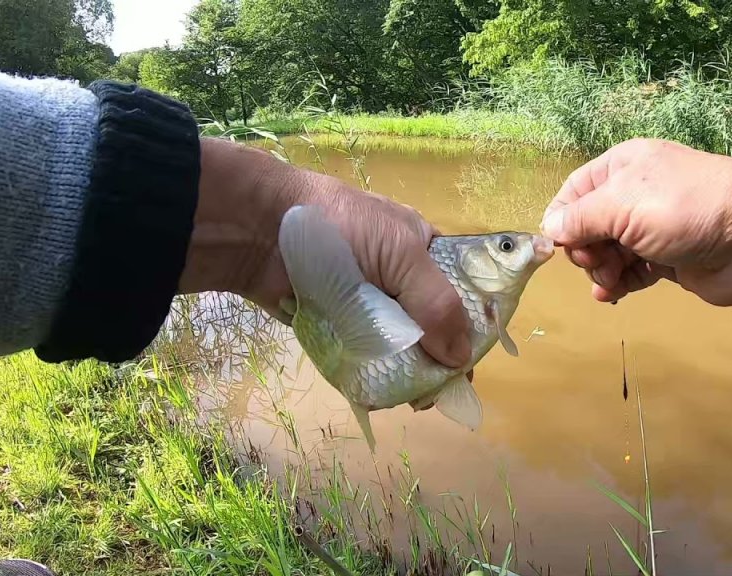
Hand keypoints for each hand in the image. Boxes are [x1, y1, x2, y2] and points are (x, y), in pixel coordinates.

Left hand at [178, 138, 470, 368]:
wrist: (260, 229)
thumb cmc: (341, 227)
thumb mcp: (402, 256)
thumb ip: (437, 304)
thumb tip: (462, 357)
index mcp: (423, 253)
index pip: (460, 294)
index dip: (470, 329)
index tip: (468, 366)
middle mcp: (399, 281)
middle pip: (430, 328)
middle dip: (436, 361)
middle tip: (435, 392)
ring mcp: (366, 306)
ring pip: (396, 348)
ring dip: (404, 374)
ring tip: (409, 398)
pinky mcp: (336, 327)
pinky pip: (361, 357)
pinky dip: (371, 376)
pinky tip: (379, 396)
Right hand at [540, 138, 731, 311]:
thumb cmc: (684, 208)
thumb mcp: (622, 204)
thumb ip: (580, 218)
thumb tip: (549, 229)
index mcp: (622, 167)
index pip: (573, 193)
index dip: (562, 220)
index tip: (561, 246)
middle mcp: (635, 195)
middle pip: (588, 227)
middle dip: (586, 250)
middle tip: (599, 264)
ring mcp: (652, 229)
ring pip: (608, 254)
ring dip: (601, 272)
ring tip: (612, 282)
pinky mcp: (668, 260)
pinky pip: (631, 273)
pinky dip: (620, 284)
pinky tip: (615, 295)